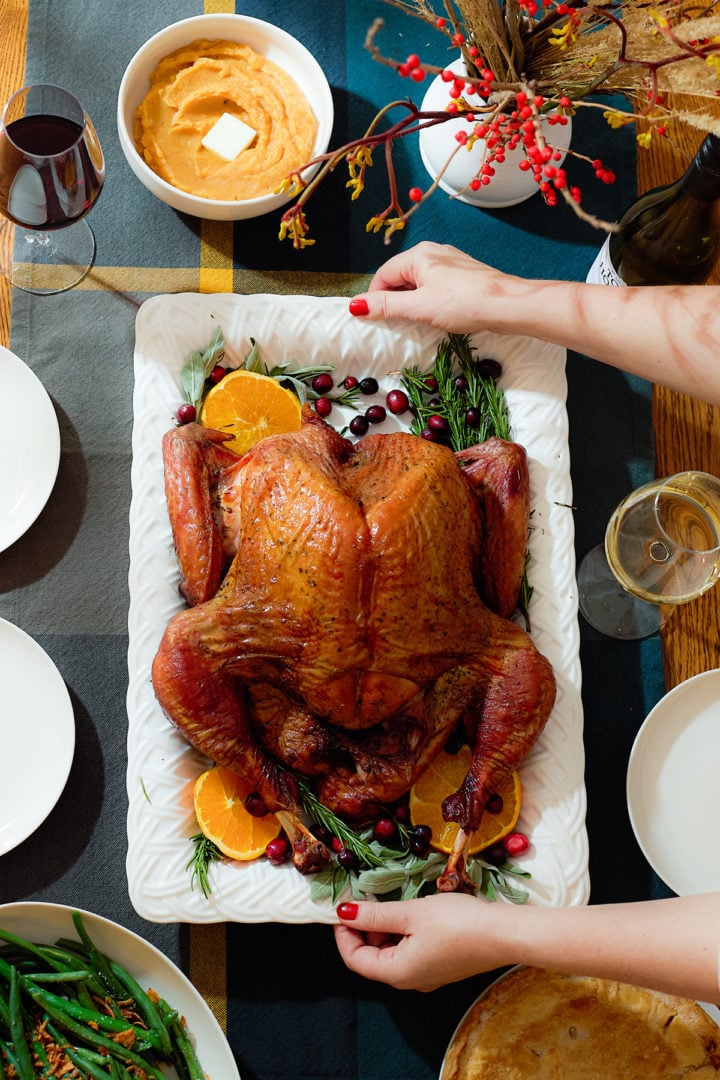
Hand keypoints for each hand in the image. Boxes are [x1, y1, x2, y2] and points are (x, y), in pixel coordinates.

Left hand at [333, 894, 511, 990]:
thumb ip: (375, 914)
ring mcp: (428, 975)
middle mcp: (410, 981)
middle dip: (364, 928)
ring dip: (385, 928)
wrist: (505, 935)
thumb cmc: (457, 923)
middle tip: (368, 897)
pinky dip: (403, 932)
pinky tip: (413, 911)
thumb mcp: (411, 912)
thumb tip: (344, 912)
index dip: (343, 932)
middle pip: (372, 958)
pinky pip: (410, 952)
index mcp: (397, 973)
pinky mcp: (442, 966)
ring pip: (392, 953)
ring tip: (392, 901)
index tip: (343, 904)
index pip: (354, 959)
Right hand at [349, 241, 516, 333]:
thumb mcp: (419, 308)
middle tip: (394, 324)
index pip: (383, 274)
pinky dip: (427, 299)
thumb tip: (356, 305)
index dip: (374, 297)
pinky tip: (435, 314)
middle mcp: (433, 251)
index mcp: (418, 255)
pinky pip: (434, 284)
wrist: (508, 304)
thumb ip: (387, 306)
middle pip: (400, 276)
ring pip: (418, 281)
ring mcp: (450, 261)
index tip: (373, 320)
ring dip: (410, 300)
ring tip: (415, 321)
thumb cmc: (464, 304)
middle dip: (393, 299)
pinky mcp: (462, 273)